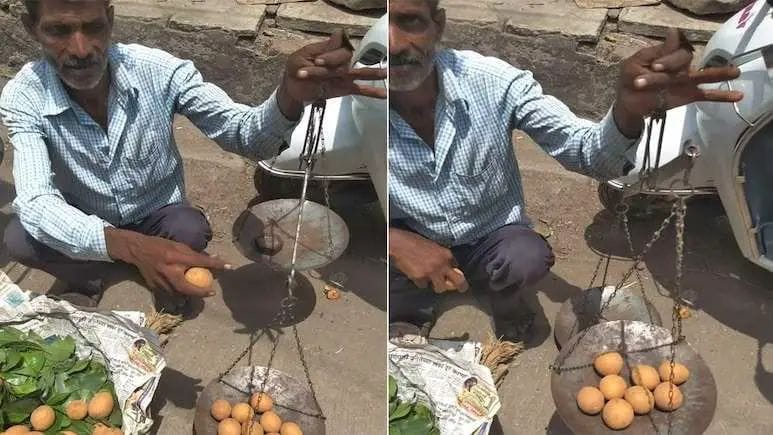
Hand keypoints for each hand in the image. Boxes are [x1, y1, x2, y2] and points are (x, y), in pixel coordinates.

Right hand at [105, 228, 229, 296]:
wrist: (137, 251)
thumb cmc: (161, 246)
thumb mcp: (179, 245)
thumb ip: (195, 254)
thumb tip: (215, 258)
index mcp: (176, 256)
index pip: (200, 261)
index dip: (216, 264)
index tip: (229, 267)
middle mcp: (169, 270)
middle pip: (188, 287)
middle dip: (201, 292)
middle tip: (211, 292)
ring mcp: (160, 281)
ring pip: (179, 294)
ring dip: (190, 296)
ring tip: (199, 294)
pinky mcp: (154, 288)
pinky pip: (170, 296)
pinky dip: (179, 297)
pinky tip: (185, 296)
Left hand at [277, 29, 386, 118]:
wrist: (293, 90)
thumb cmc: (295, 70)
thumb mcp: (301, 58)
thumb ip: (321, 49)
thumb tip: (339, 34)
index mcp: (329, 50)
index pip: (338, 48)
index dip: (330, 56)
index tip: (318, 62)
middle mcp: (338, 60)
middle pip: (347, 58)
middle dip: (334, 65)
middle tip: (320, 68)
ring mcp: (343, 75)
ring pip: (360, 72)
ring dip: (373, 73)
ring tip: (386, 74)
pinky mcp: (345, 88)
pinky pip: (360, 89)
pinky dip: (372, 92)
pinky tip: (384, 94)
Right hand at [389, 228, 469, 292]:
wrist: (399, 244)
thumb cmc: (414, 241)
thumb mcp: (433, 245)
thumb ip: (441, 256)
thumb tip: (447, 266)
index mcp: (446, 254)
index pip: (457, 266)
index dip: (455, 271)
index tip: (454, 274)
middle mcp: (441, 264)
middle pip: (457, 280)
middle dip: (461, 286)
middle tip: (462, 289)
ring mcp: (431, 273)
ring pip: (440, 288)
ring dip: (437, 286)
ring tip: (431, 282)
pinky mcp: (420, 278)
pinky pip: (424, 286)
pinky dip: (421, 282)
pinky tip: (416, 275)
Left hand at [613, 28, 743, 135]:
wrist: (628, 104)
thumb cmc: (629, 80)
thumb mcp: (634, 65)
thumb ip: (655, 53)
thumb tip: (674, 32)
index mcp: (665, 55)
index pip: (674, 50)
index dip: (667, 59)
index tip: (655, 67)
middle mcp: (678, 66)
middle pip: (685, 59)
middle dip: (672, 65)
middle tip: (657, 71)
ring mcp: (684, 81)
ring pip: (704, 74)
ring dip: (720, 73)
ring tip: (736, 72)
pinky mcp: (688, 95)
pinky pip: (707, 95)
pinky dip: (722, 96)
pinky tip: (738, 95)